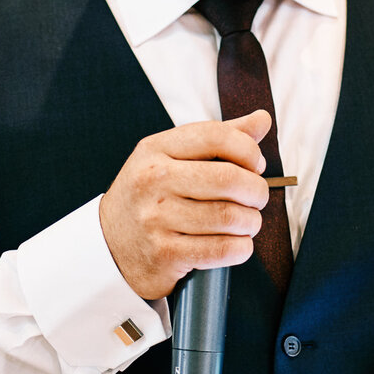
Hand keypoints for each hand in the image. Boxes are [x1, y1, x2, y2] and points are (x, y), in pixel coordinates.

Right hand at [99, 110, 271, 298]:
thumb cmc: (150, 197)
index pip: (216, 136)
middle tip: (257, 198)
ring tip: (247, 222)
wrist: (111, 246)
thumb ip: (218, 140)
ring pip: (230, 216)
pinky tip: (238, 244)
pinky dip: (242, 248)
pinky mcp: (165, 254)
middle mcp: (152, 181)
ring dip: (251, 222)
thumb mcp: (171, 158)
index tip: (255, 165)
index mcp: (156, 149)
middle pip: (229, 179)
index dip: (248, 150)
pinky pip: (222, 250)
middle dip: (257, 190)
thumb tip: (262, 119)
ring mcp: (156, 219)